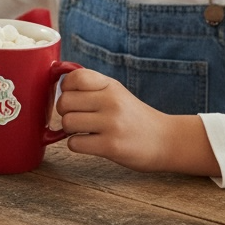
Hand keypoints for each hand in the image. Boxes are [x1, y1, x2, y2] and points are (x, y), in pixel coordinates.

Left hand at [55, 67, 218, 175]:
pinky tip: (90, 143)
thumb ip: (92, 87)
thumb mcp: (117, 93)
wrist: (166, 141)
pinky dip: (77, 145)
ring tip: (86, 131)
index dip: (67, 88)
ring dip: (70, 130)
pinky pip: (74, 144)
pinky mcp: (111, 146)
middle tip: (78, 118)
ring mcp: (112, 124)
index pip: (75, 77)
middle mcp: (111, 101)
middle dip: (66, 112)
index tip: (74, 97)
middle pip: (64, 102)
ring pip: (67, 123)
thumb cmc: (135, 117)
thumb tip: (59, 86)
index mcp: (111, 86)